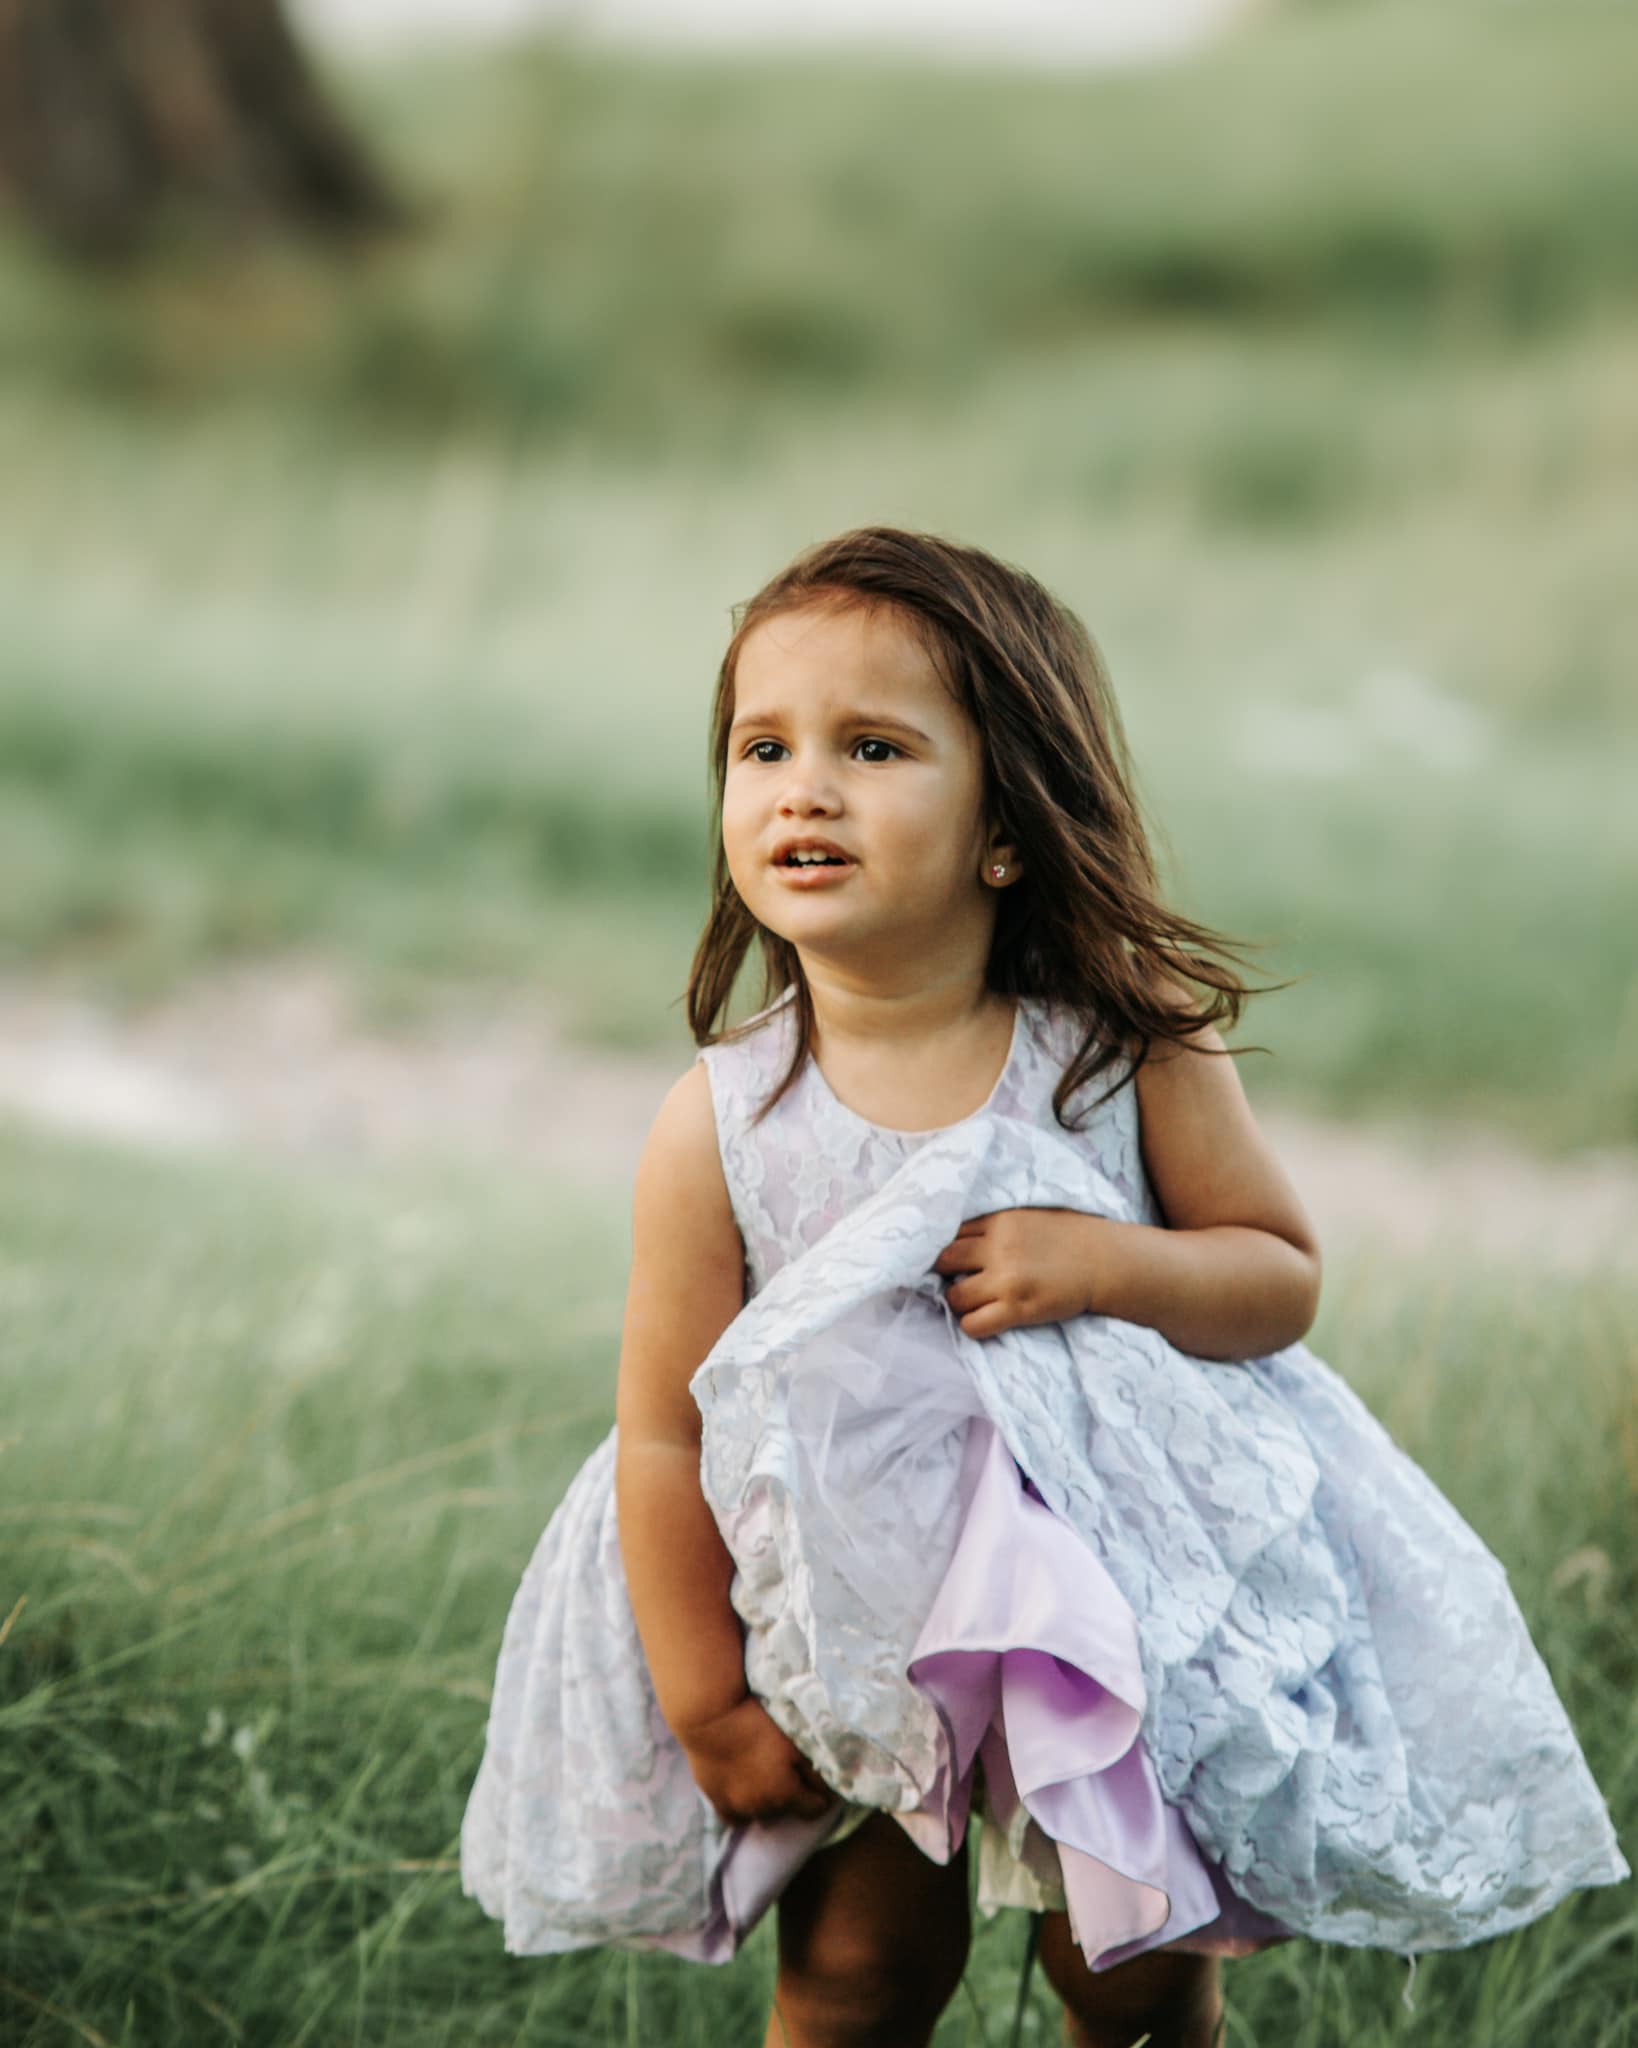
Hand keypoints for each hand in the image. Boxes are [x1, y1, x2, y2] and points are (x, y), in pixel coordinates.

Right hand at [678, 1695, 834, 1826]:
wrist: (709, 1715)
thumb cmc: (756, 1721)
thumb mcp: (794, 1739)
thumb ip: (815, 1768)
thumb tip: (831, 1791)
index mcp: (784, 1794)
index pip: (815, 1809)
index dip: (821, 1795)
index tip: (821, 1782)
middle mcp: (761, 1808)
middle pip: (788, 1811)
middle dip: (794, 1796)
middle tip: (792, 1772)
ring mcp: (735, 1807)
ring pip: (762, 1815)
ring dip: (769, 1802)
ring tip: (769, 1778)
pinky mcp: (714, 1798)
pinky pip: (735, 1816)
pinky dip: (744, 1809)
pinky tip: (748, 1793)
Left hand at [931, 1206, 1113, 1337]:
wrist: (1106, 1261)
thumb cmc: (1071, 1236)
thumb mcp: (1030, 1215)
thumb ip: (997, 1223)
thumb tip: (963, 1235)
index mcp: (1001, 1221)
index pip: (950, 1232)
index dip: (943, 1245)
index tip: (947, 1257)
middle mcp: (999, 1248)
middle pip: (944, 1260)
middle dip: (942, 1272)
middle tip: (953, 1280)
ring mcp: (1007, 1280)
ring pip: (954, 1296)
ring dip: (957, 1301)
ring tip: (970, 1302)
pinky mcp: (1018, 1309)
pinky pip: (974, 1324)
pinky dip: (971, 1325)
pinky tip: (982, 1320)